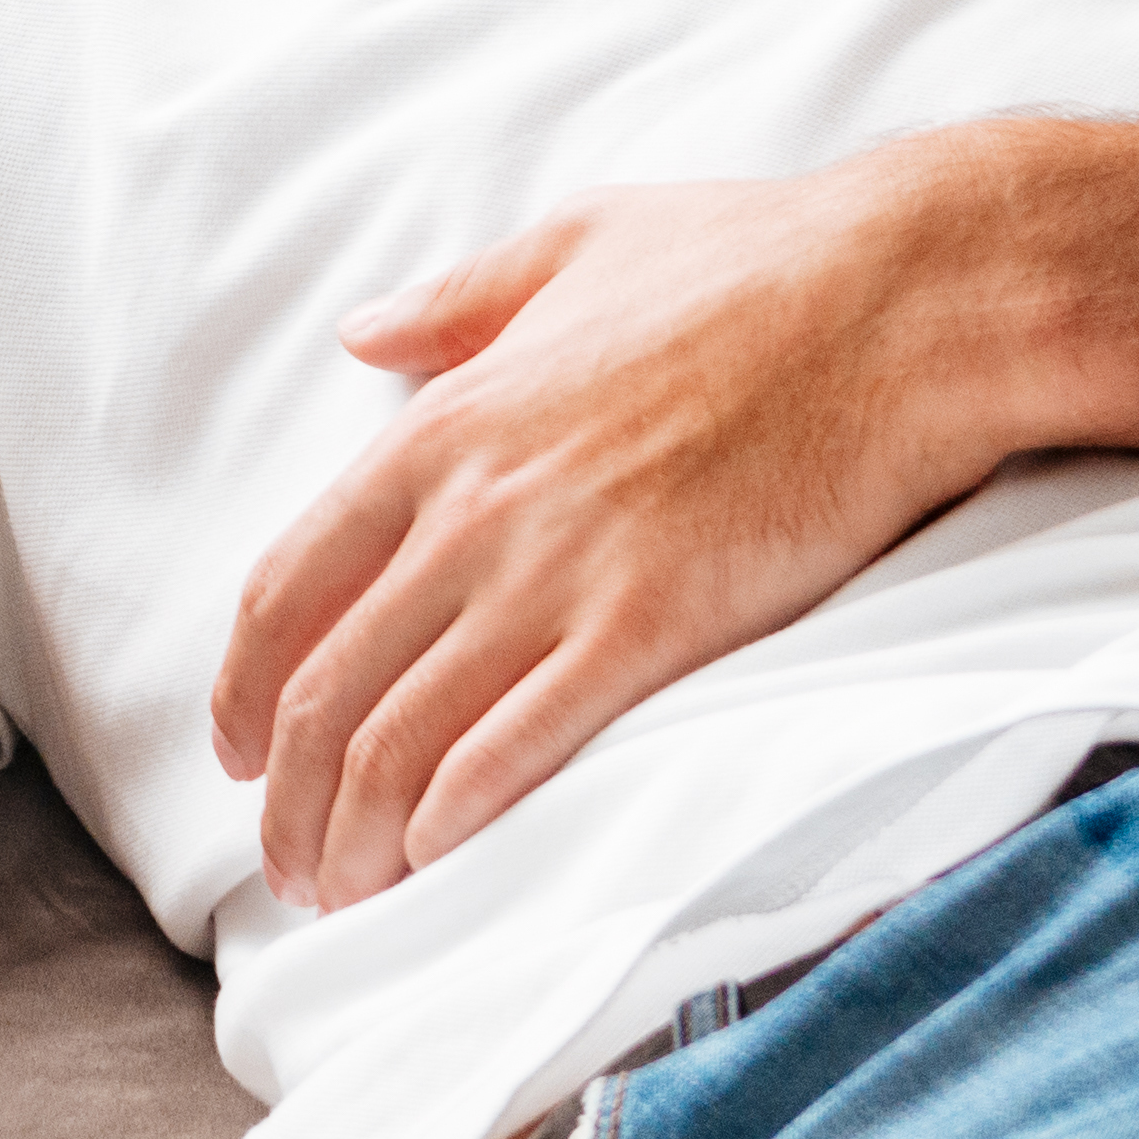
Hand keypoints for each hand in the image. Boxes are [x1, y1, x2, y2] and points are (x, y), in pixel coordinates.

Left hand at [207, 151, 1046, 906]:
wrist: (898, 304)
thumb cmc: (753, 263)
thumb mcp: (574, 242)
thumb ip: (456, 301)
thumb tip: (362, 330)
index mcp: (444, 426)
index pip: (289, 585)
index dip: (247, 686)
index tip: (241, 753)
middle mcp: (475, 511)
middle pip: (329, 690)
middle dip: (290, 801)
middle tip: (290, 869)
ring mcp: (559, 575)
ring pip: (403, 741)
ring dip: (357, 837)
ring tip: (349, 896)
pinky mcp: (652, 630)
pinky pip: (516, 751)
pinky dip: (456, 824)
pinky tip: (437, 867)